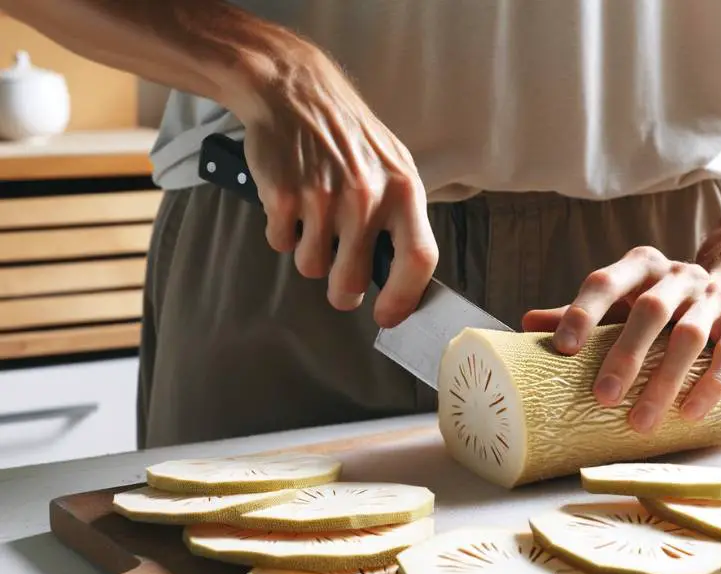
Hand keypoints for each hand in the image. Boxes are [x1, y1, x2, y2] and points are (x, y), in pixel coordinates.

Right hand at [235, 44, 437, 328]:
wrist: (295, 90)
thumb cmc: (349, 136)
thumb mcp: (394, 167)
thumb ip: (402, 219)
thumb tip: (407, 277)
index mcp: (404, 191)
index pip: (419, 259)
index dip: (404, 298)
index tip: (388, 316)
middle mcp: (367, 197)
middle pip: (354, 280)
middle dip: (344, 292)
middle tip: (341, 284)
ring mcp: (323, 197)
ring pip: (313, 268)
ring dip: (311, 256)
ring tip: (314, 223)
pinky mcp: (283, 196)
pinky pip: (281, 244)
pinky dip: (282, 233)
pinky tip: (291, 204)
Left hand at [522, 245, 720, 432]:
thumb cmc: (670, 307)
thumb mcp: (626, 304)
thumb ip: (584, 314)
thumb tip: (526, 324)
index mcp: (643, 267)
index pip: (608, 281)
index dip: (583, 311)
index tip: (562, 348)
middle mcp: (681, 276)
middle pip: (651, 310)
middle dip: (625, 355)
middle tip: (602, 397)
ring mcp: (716, 298)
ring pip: (690, 336)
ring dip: (664, 381)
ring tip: (640, 421)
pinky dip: (709, 385)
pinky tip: (688, 413)